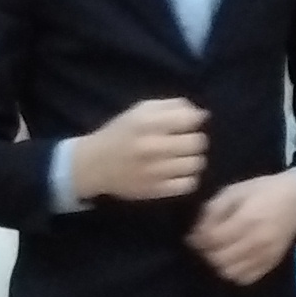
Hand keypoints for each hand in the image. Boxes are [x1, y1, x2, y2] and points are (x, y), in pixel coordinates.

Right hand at [71, 98, 209, 202]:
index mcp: (147, 123)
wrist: (93, 165)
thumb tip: (202, 114)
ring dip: (193, 159)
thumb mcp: (140, 111)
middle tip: (186, 142)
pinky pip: (188, 184)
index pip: (190, 120)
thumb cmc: (120, 133)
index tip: (188, 124)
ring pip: (196, 164)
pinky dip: (188, 178)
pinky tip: (179, 173)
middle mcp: (152, 147)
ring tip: (183, 158)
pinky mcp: (156, 190)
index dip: (195, 121)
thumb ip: (171, 106)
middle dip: (196, 140)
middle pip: (197, 143)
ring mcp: (154, 171)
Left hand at [189, 171, 295, 284]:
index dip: (198, 239)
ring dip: (218, 264)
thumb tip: (196, 232)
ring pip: (230, 272)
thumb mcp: (235, 191)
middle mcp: (257, 240)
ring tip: (216, 252)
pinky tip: (231, 260)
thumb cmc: (263, 190)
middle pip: (219, 258)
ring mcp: (266, 255)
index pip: (213, 239)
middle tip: (203, 245)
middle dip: (206, 253)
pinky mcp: (271, 264)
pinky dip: (233, 273)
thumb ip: (214, 210)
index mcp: (247, 218)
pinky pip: (246, 278)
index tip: (192, 236)